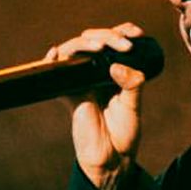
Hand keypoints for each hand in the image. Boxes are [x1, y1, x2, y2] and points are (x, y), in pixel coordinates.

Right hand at [46, 23, 147, 189]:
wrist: (111, 158)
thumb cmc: (124, 132)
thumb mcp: (133, 105)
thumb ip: (131, 84)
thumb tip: (116, 65)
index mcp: (116, 72)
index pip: (115, 42)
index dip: (123, 32)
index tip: (136, 34)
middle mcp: (97, 72)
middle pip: (95, 40)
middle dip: (108, 35)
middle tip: (124, 44)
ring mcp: (81, 81)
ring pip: (76, 50)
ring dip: (87, 42)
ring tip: (101, 47)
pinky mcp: (68, 93)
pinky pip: (56, 72)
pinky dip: (54, 60)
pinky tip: (56, 54)